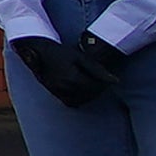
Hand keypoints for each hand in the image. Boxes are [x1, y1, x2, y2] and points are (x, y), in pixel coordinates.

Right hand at [11, 32, 128, 109]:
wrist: (40, 52)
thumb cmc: (61, 52)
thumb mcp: (81, 58)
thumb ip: (98, 70)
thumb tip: (115, 81)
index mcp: (73, 78)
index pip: (96, 87)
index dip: (105, 84)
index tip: (108, 79)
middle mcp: (65, 88)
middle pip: (90, 95)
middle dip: (98, 90)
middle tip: (102, 82)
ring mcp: (58, 92)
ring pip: (81, 100)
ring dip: (90, 96)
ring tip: (93, 86)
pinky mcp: (54, 94)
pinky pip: (71, 102)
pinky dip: (79, 99)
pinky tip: (82, 91)